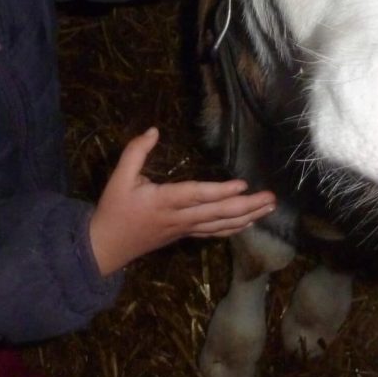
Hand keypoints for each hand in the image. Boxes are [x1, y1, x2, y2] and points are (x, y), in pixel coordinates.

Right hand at [88, 127, 275, 275]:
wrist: (106, 246)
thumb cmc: (114, 209)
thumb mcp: (118, 178)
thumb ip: (135, 152)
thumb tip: (153, 130)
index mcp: (164, 201)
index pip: (197, 195)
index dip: (220, 191)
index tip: (242, 184)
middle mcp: (179, 218)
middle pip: (218, 213)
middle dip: (247, 206)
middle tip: (271, 198)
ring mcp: (184, 229)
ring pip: (220, 225)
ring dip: (247, 216)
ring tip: (268, 208)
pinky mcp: (184, 234)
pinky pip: (213, 232)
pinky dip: (233, 228)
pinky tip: (249, 222)